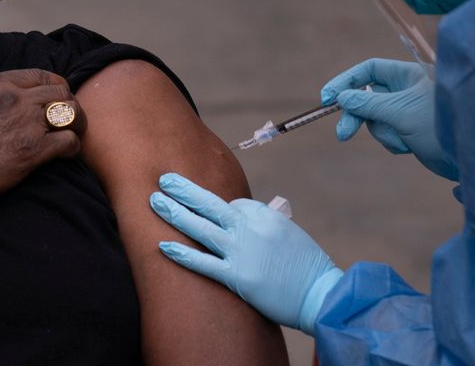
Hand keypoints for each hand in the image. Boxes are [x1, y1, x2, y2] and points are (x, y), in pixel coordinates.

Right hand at [0, 69, 82, 206]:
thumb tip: (8, 94)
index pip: (40, 74)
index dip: (55, 84)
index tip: (58, 95)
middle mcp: (15, 98)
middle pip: (61, 91)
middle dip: (69, 103)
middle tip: (69, 117)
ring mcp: (26, 124)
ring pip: (70, 113)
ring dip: (78, 123)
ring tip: (75, 132)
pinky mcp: (32, 151)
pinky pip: (69, 142)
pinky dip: (73, 147)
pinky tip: (67, 153)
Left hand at [149, 173, 342, 334]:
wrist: (320, 294)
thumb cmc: (306, 266)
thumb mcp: (287, 233)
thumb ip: (262, 223)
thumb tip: (238, 219)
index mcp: (264, 214)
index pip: (232, 203)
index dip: (220, 210)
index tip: (208, 210)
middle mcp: (250, 228)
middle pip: (209, 204)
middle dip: (183, 190)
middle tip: (163, 179)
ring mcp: (242, 252)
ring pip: (201, 228)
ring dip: (175, 213)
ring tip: (154, 201)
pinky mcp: (237, 277)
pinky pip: (203, 263)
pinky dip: (182, 254)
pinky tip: (162, 245)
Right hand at [321, 58, 457, 180]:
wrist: (468, 157)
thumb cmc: (440, 125)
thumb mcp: (399, 112)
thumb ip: (368, 103)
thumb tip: (343, 98)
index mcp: (408, 74)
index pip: (369, 70)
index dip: (346, 81)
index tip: (328, 98)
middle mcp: (406, 89)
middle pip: (367, 96)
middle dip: (355, 115)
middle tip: (342, 135)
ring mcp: (407, 110)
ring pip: (375, 119)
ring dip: (383, 132)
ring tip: (402, 140)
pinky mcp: (409, 130)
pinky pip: (387, 133)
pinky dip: (393, 141)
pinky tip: (409, 146)